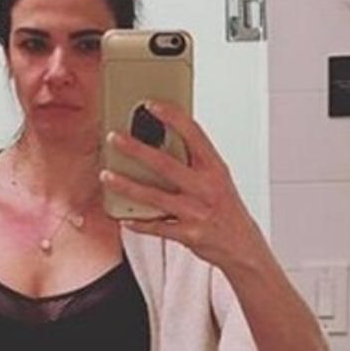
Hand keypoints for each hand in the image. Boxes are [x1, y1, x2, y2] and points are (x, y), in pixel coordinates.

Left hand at [100, 99, 262, 271]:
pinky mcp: (189, 234)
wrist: (243, 245)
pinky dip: (139, 223)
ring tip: (106, 175)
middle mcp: (206, 188)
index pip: (194, 134)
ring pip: (155, 196)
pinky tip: (124, 218)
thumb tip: (161, 141)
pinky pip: (157, 227)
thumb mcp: (218, 179)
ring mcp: (196, 212)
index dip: (172, 117)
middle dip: (136, 149)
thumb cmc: (225, 208)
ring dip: (126, 185)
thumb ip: (194, 161)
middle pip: (165, 164)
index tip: (151, 104)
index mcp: (215, 168)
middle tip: (113, 137)